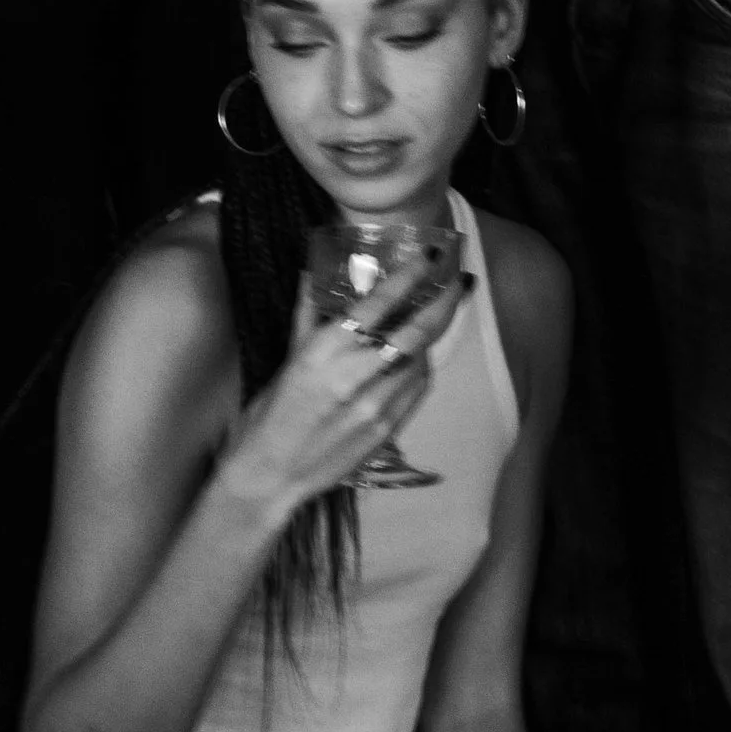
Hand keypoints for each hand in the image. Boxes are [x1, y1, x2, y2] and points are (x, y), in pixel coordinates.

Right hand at [219, 245, 466, 515]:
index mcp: (324, 350)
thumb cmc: (271, 413)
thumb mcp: (288, 357)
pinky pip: (415, 390)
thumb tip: (313, 273)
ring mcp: (374, 406)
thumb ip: (307, 313)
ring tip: (434, 317)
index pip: (378, 305)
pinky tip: (415, 357)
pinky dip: (420, 368)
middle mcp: (354, 376)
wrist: (272, 474)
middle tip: (459, 280)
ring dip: (431, 336)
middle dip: (444, 302)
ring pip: (420, 360)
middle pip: (415, 332)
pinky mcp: (385, 431)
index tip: (429, 257)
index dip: (409, 277)